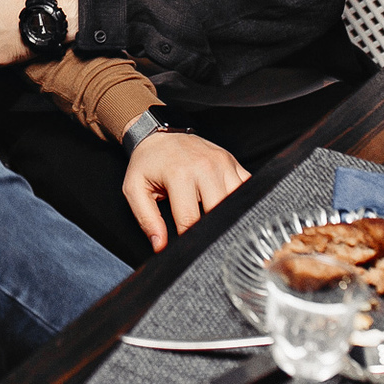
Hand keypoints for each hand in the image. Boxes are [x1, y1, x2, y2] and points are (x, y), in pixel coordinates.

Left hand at [122, 130, 250, 247]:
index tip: (185, 247)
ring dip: (229, 217)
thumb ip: (147, 219)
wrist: (158, 136)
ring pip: (238, 202)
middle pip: (219, 212)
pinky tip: (231, 211)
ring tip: (218, 227)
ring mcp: (223, 163)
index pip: (191, 220)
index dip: (188, 239)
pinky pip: (248, 188)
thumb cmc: (147, 164)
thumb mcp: (135, 189)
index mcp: (180, 174)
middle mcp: (205, 167)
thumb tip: (160, 246)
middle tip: (203, 240)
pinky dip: (244, 202)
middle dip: (211, 230)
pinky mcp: (233, 162)